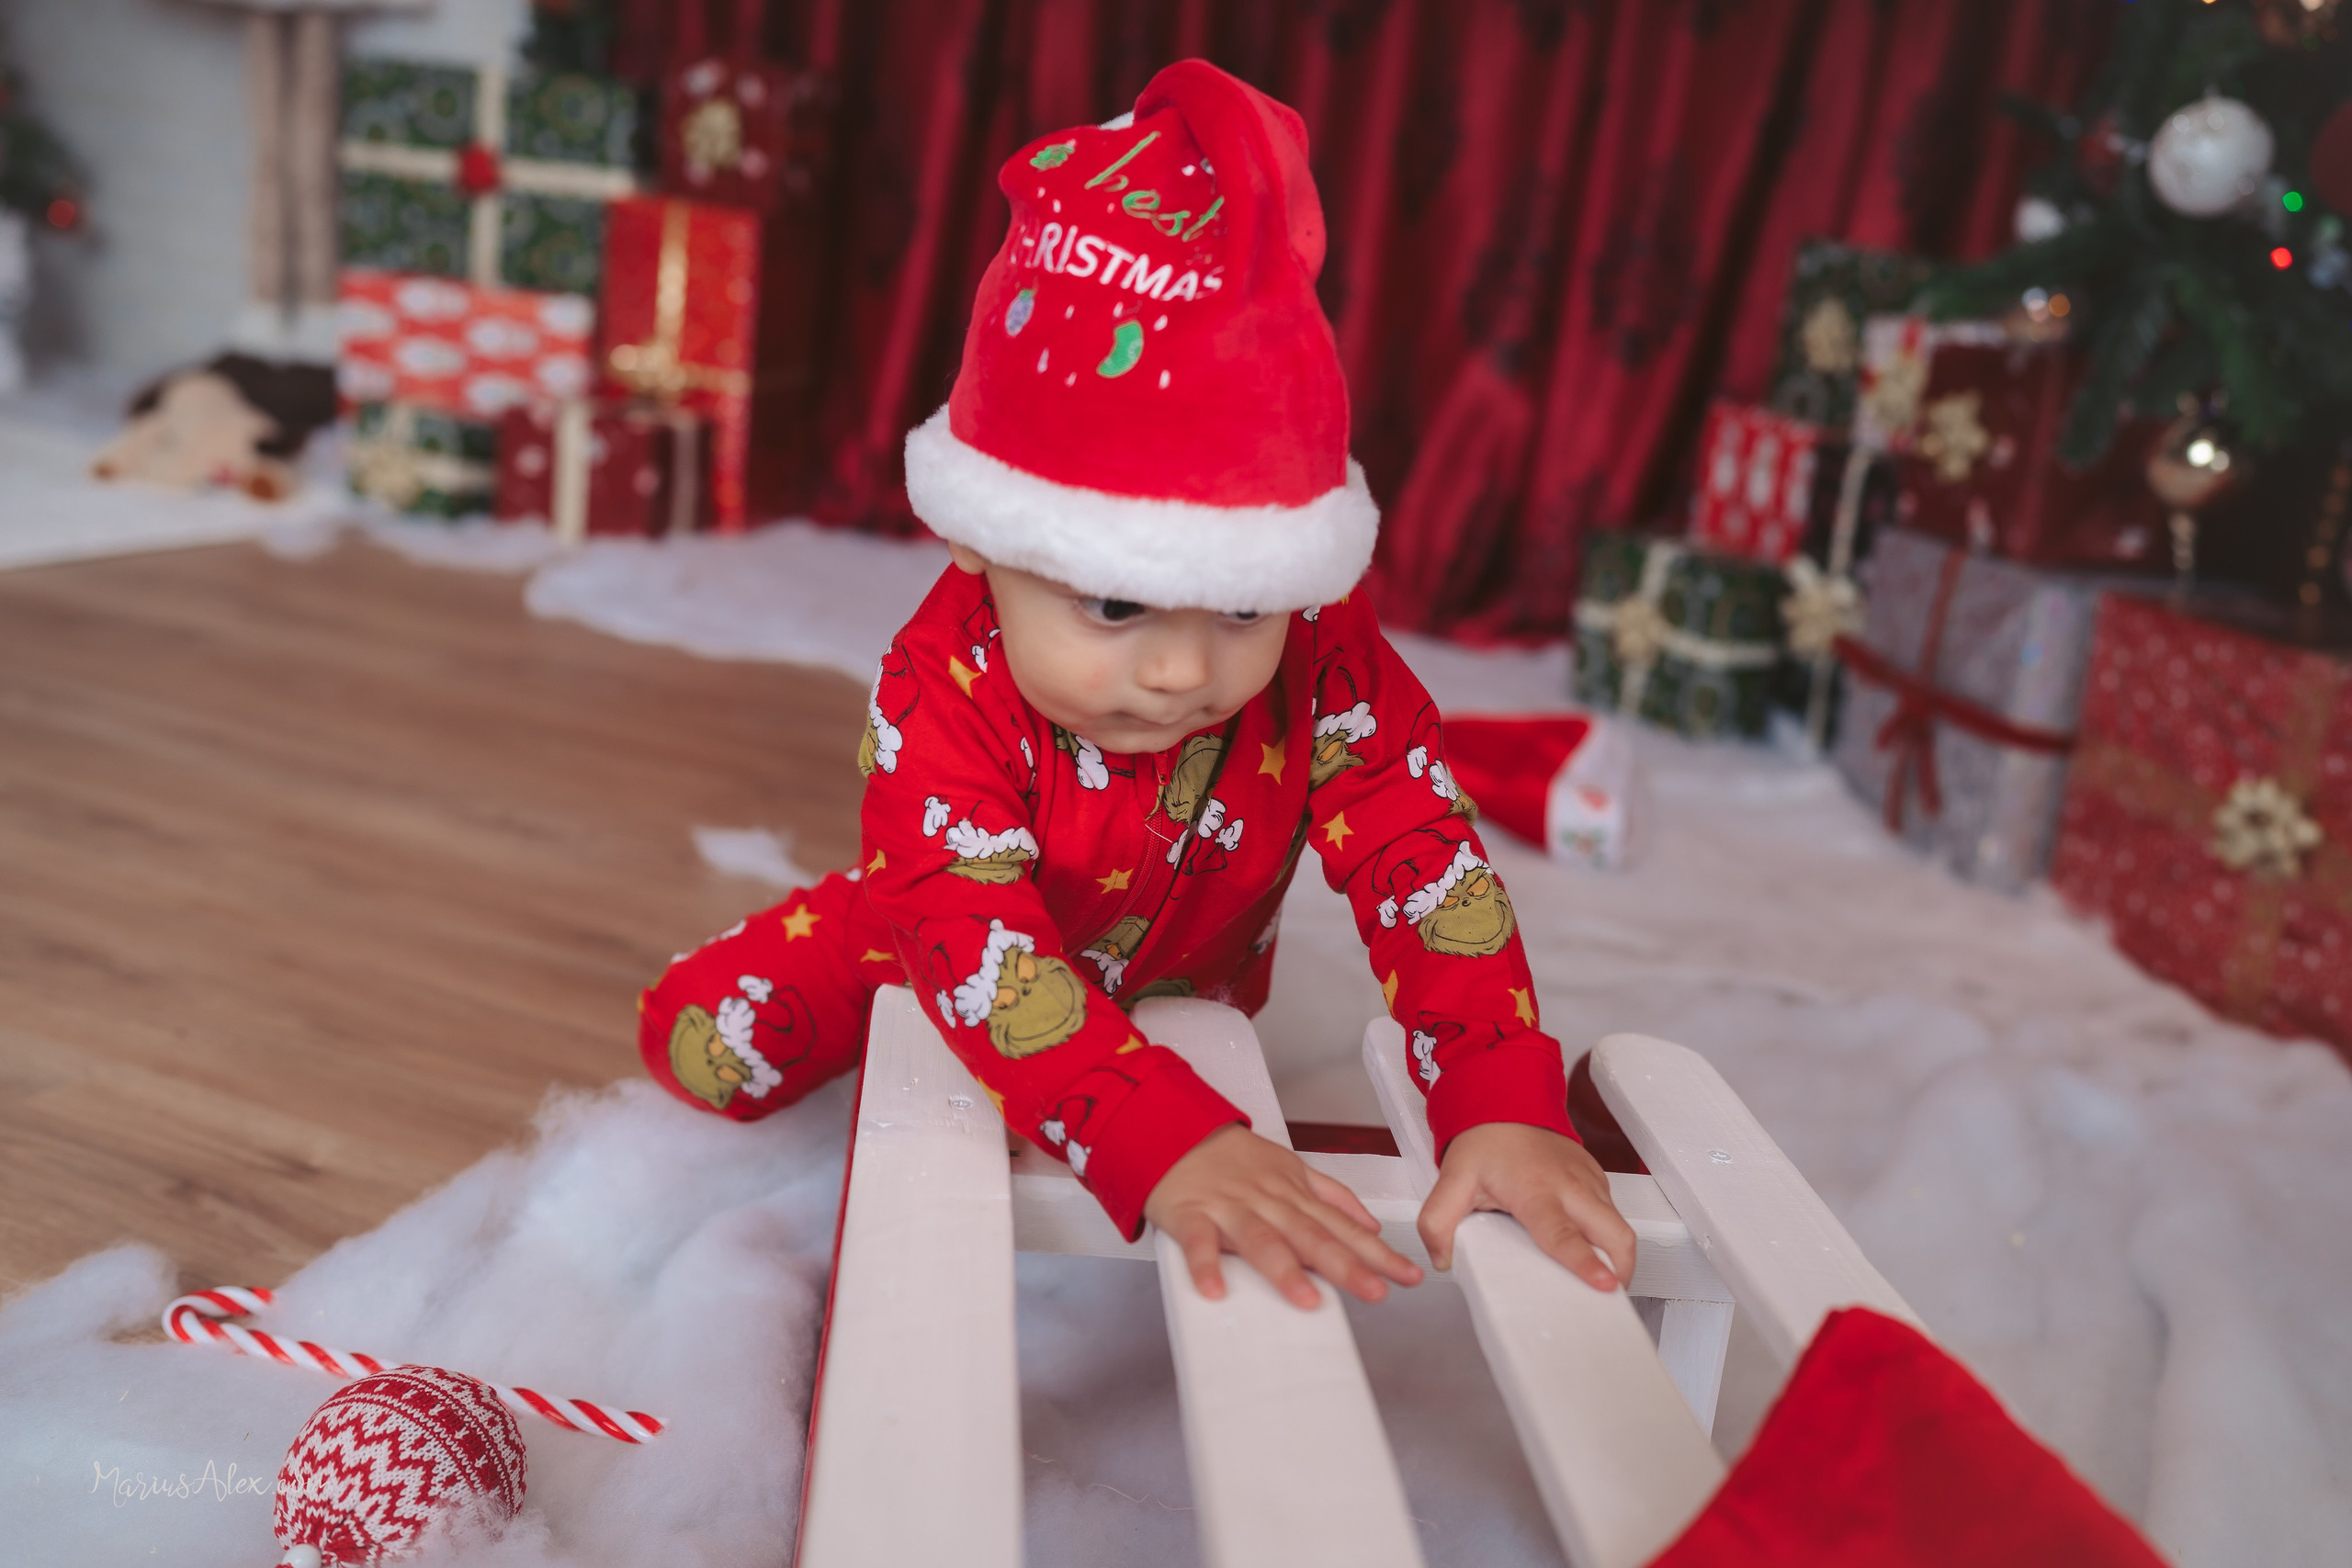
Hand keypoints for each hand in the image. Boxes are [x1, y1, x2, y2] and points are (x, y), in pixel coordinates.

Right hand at [1144, 1125, 1424, 1309]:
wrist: (1176, 1127)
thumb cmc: (1234, 1158)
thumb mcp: (1290, 1167)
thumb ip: (1332, 1196)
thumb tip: (1371, 1224)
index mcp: (1294, 1194)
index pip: (1343, 1227)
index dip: (1377, 1253)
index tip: (1408, 1276)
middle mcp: (1268, 1201)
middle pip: (1311, 1235)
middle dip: (1346, 1265)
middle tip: (1376, 1292)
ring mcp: (1229, 1207)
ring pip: (1260, 1239)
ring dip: (1284, 1269)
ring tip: (1308, 1301)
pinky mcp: (1190, 1213)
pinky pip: (1199, 1241)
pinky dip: (1206, 1265)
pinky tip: (1215, 1291)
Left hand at [1418, 1122, 1635, 1291]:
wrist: (1505, 1101)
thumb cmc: (1485, 1142)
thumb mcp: (1452, 1179)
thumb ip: (1437, 1222)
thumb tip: (1442, 1259)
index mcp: (1536, 1191)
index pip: (1564, 1234)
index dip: (1586, 1263)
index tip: (1605, 1285)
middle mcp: (1571, 1187)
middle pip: (1615, 1234)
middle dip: (1621, 1270)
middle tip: (1608, 1298)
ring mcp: (1590, 1181)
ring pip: (1620, 1225)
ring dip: (1617, 1256)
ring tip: (1600, 1280)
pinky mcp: (1598, 1178)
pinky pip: (1613, 1212)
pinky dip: (1609, 1236)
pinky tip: (1591, 1249)